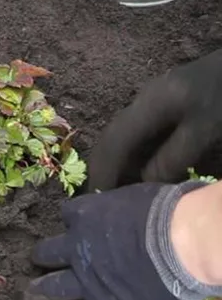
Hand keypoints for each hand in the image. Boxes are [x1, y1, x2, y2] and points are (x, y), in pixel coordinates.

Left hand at [13, 182, 218, 299]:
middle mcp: (78, 246)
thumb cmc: (164, 212)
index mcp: (86, 215)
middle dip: (40, 256)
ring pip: (51, 286)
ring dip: (34, 293)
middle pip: (48, 251)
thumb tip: (129, 209)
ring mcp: (86, 279)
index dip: (72, 221)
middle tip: (34, 261)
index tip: (76, 224)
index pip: (68, 215)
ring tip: (22, 298)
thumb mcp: (134, 197)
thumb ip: (121, 207)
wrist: (177, 243)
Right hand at [89, 50, 221, 191]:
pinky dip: (130, 153)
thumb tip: (143, 182)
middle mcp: (141, 101)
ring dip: (114, 160)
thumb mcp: (204, 130)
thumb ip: (172, 157)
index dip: (103, 172)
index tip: (96, 199)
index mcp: (148, 106)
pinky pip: (135, 132)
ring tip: (115, 187)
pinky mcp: (161, 103)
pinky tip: (137, 168)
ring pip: (120, 134)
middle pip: (110, 136)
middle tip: (98, 197)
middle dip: (102, 166)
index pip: (114, 143)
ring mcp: (150, 100)